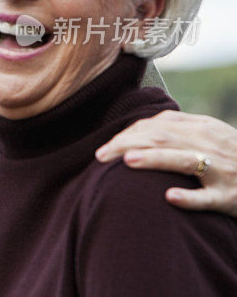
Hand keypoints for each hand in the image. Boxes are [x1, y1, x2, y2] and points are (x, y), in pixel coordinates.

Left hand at [96, 110, 236, 215]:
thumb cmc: (234, 159)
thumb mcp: (211, 136)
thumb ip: (179, 129)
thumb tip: (139, 127)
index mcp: (203, 128)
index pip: (158, 125)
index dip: (128, 133)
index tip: (104, 145)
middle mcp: (211, 144)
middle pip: (164, 139)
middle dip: (128, 144)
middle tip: (100, 155)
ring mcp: (223, 171)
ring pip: (185, 161)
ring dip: (155, 160)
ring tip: (127, 161)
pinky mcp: (231, 197)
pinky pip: (209, 198)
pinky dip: (190, 198)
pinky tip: (169, 198)